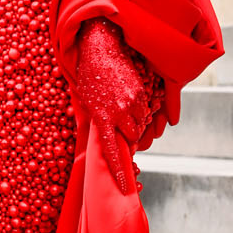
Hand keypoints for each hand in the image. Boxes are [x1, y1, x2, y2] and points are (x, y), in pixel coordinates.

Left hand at [74, 18, 151, 194]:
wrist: (100, 46)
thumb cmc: (89, 74)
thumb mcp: (87, 100)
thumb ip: (97, 119)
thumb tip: (104, 137)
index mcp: (101, 118)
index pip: (112, 152)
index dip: (119, 171)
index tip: (124, 186)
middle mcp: (118, 112)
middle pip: (133, 138)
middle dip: (130, 136)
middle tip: (123, 127)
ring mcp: (131, 102)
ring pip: (141, 124)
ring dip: (136, 121)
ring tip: (124, 108)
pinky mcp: (141, 91)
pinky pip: (146, 108)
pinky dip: (141, 108)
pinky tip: (130, 96)